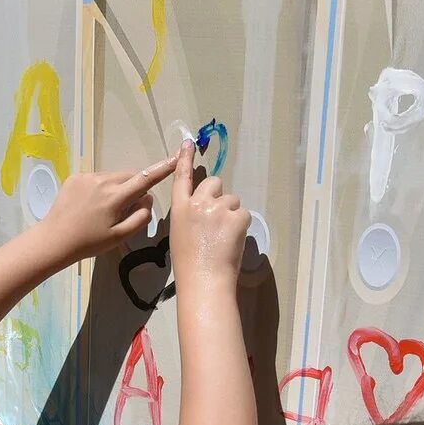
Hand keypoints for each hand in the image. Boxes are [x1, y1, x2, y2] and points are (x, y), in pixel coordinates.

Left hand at [40, 158, 177, 262]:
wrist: (54, 240)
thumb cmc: (89, 242)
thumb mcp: (119, 236)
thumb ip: (140, 218)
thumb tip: (147, 200)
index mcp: (115, 197)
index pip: (146, 179)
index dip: (164, 168)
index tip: (177, 157)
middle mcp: (103, 181)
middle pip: (130, 176)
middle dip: (134, 188)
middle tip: (125, 210)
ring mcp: (87, 177)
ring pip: (113, 177)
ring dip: (116, 188)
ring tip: (103, 211)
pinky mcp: (76, 177)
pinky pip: (97, 178)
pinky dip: (100, 188)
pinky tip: (89, 206)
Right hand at [168, 144, 247, 290]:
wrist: (204, 280)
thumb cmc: (189, 265)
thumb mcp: (181, 234)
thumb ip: (191, 216)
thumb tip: (206, 210)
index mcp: (180, 209)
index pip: (182, 178)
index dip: (185, 159)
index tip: (188, 144)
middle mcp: (198, 203)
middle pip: (215, 183)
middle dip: (219, 196)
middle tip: (218, 220)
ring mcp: (218, 208)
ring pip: (232, 200)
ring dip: (231, 214)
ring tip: (223, 238)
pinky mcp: (237, 217)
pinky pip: (244, 214)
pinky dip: (241, 226)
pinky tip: (232, 241)